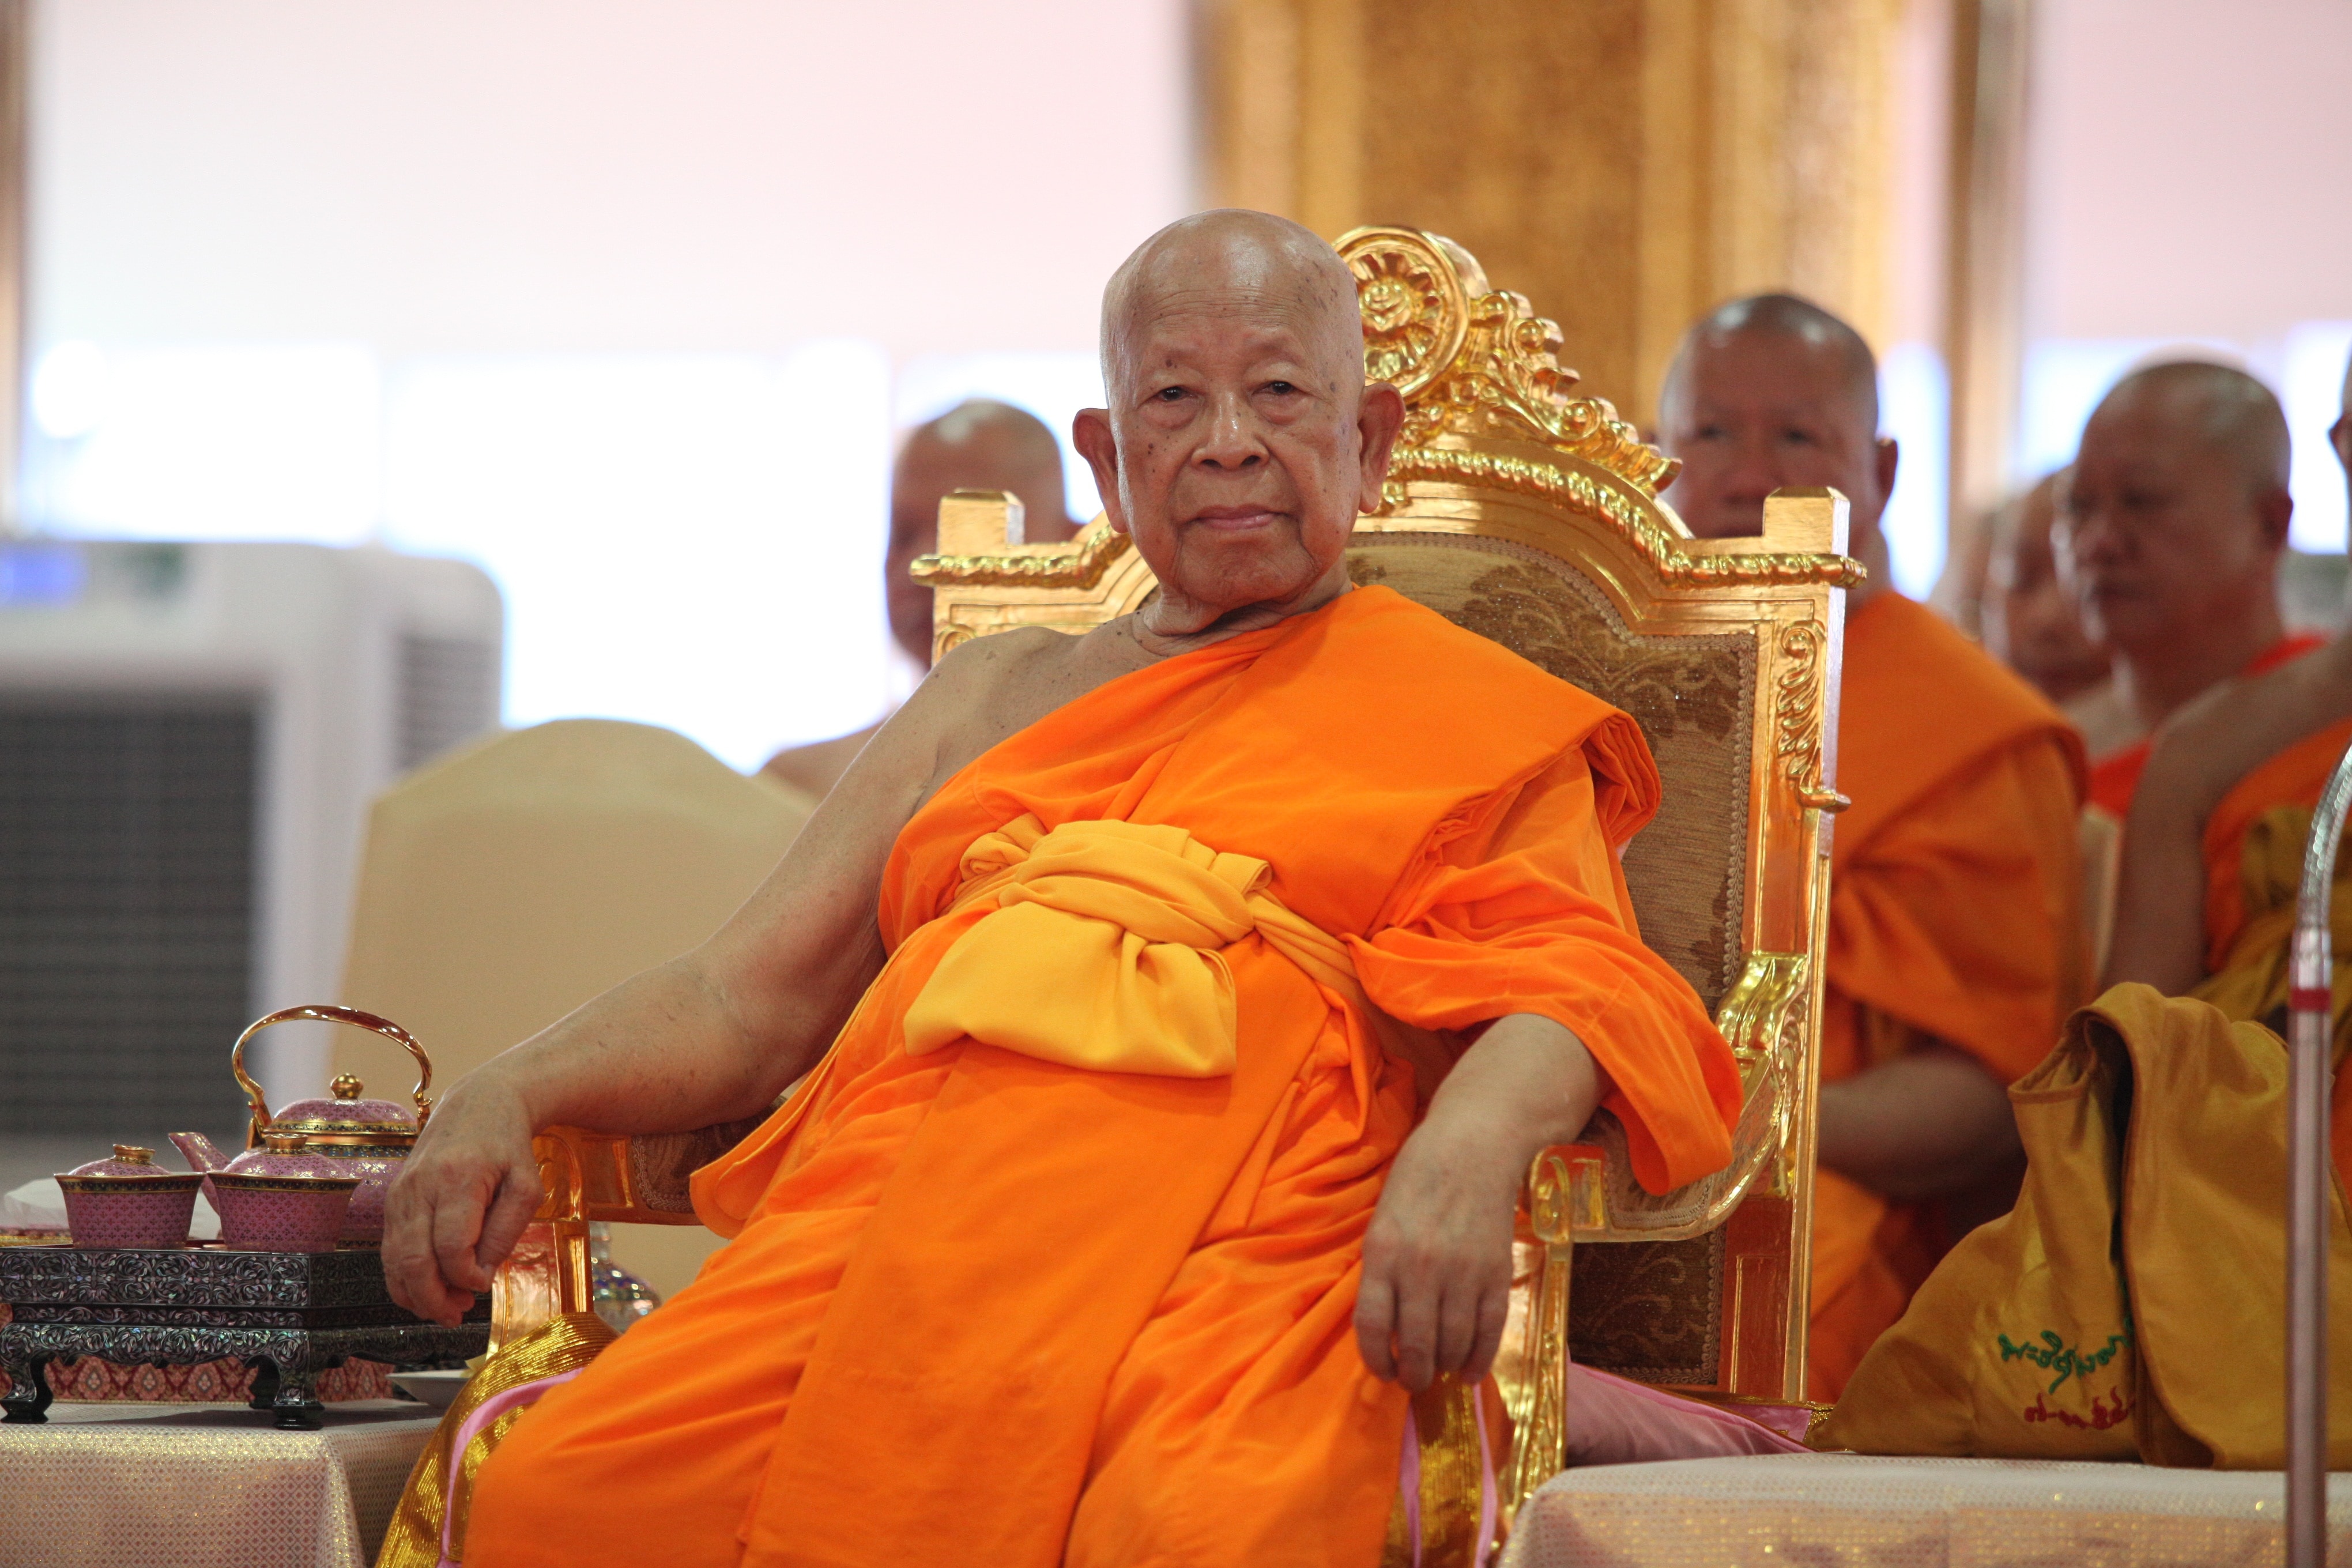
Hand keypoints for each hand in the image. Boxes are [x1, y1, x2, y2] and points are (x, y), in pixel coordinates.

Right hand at [382, 1072, 544, 1326]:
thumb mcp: (527, 1186)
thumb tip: (479, 1275)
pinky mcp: (393, 1199)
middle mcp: (420, 1186)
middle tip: (457, 1316)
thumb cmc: (508, 1146)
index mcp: (457, 1179)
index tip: (484, 1285)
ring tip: (445, 1309)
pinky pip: (389, 1249)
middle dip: (433, 1298)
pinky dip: (403, 1277)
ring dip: (415, 1294)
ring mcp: (400, 1192)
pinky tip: (425, 1290)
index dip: (465, 1277)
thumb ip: (505, 1232)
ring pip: (394, 1260)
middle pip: (413, 1260)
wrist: (479, 1103)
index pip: (450, 1246)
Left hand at [1353, 1012, 1608, 1390]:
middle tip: (1412, 1381)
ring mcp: (1462, 1273)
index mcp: (1383, 1252)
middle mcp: (1421, 1267)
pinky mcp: (1495, 1273)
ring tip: (1437, 1373)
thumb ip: (1381, 1269)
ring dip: (1442, 1368)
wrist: (1474, 1146)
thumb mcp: (1383, 1218)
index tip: (1382, 1371)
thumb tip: (1383, 1326)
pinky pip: (1488, 1331)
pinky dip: (1478, 1359)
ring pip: (1451, 1343)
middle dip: (1412, 1374)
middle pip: (1415, 1344)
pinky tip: (1469, 1371)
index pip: (1372, 1325)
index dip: (1376, 1360)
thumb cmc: (1419, 1178)